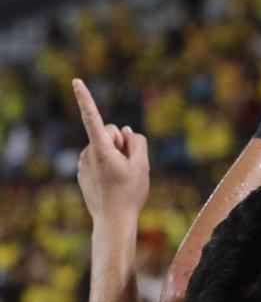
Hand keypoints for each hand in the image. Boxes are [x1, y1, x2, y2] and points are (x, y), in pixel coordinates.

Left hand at [73, 79, 148, 222]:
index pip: (93, 117)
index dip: (85, 98)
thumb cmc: (130, 193)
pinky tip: (113, 182)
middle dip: (122, 141)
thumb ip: (137, 143)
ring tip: (122, 176)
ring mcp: (83, 163)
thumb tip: (127, 132)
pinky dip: (109, 163)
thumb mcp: (143, 166)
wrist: (113, 220)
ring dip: (116, 154)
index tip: (76, 81)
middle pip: (110, 132)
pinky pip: (99, 158)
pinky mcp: (83, 171)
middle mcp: (88, 153)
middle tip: (130, 164)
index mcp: (101, 149)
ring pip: (105, 146)